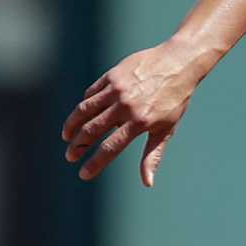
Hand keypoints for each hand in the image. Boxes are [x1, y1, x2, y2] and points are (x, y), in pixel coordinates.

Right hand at [62, 39, 208, 185]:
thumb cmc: (176, 100)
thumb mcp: (167, 129)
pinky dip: (84, 105)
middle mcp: (125, 106)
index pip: (111, 148)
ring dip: (72, 126)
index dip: (95, 163)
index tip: (83, 174)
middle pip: (92, 130)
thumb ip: (153, 155)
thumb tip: (147, 183)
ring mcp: (117, 90)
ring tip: (67, 137)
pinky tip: (81, 115)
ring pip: (84, 110)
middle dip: (78, 146)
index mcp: (140, 122)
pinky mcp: (111, 76)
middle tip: (70, 156)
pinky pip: (91, 93)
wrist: (179, 63)